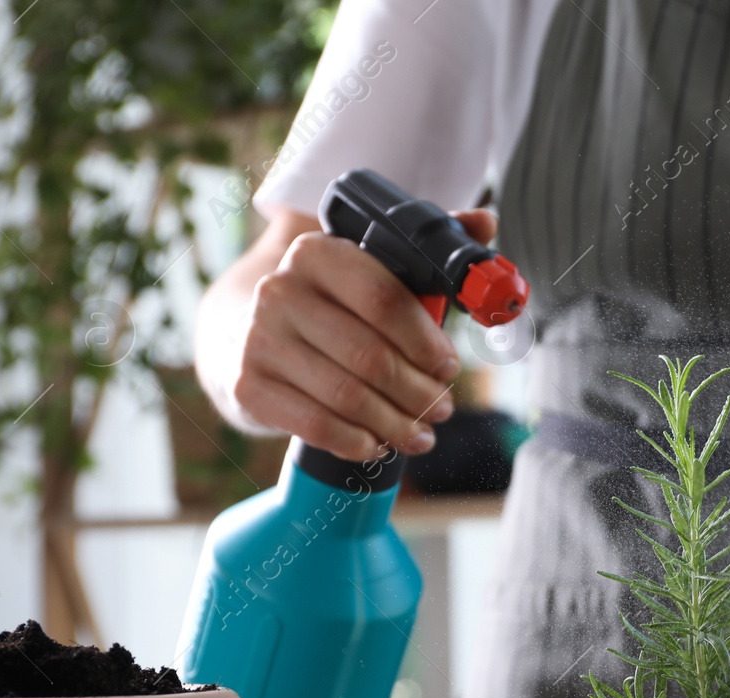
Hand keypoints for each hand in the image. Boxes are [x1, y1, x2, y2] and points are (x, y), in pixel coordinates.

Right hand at [225, 210, 497, 460]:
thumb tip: (485, 221)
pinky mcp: (247, 385)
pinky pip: (316, 425)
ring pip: (348, 397)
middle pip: (371, 356)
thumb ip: (427, 251)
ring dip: (395, 424)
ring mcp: (258, 339)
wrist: (244, 332)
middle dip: (418, 392)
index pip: (384, 300)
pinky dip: (356, 442)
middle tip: (441, 408)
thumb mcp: (372, 271)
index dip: (426, 341)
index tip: (448, 367)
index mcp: (318, 253)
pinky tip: (376, 444)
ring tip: (419, 434)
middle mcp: (280, 291)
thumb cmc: (330, 306)